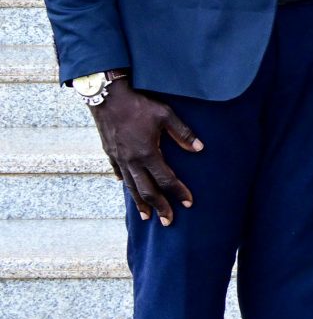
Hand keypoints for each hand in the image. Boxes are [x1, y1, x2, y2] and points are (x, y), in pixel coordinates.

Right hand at [90, 83, 200, 224]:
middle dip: (159, 207)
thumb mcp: (165, 115)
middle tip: (168, 221)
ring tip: (147, 216)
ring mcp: (118, 158)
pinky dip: (126, 183)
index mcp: (147, 153)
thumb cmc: (138, 104)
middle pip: (147, 190)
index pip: (166, 179)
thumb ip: (183, 133)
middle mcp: (131, 160)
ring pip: (131, 186)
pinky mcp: (109, 152)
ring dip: (140, 202)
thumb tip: (199, 148)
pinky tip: (129, 188)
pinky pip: (119, 173)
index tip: (188, 204)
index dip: (178, 192)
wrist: (106, 97)